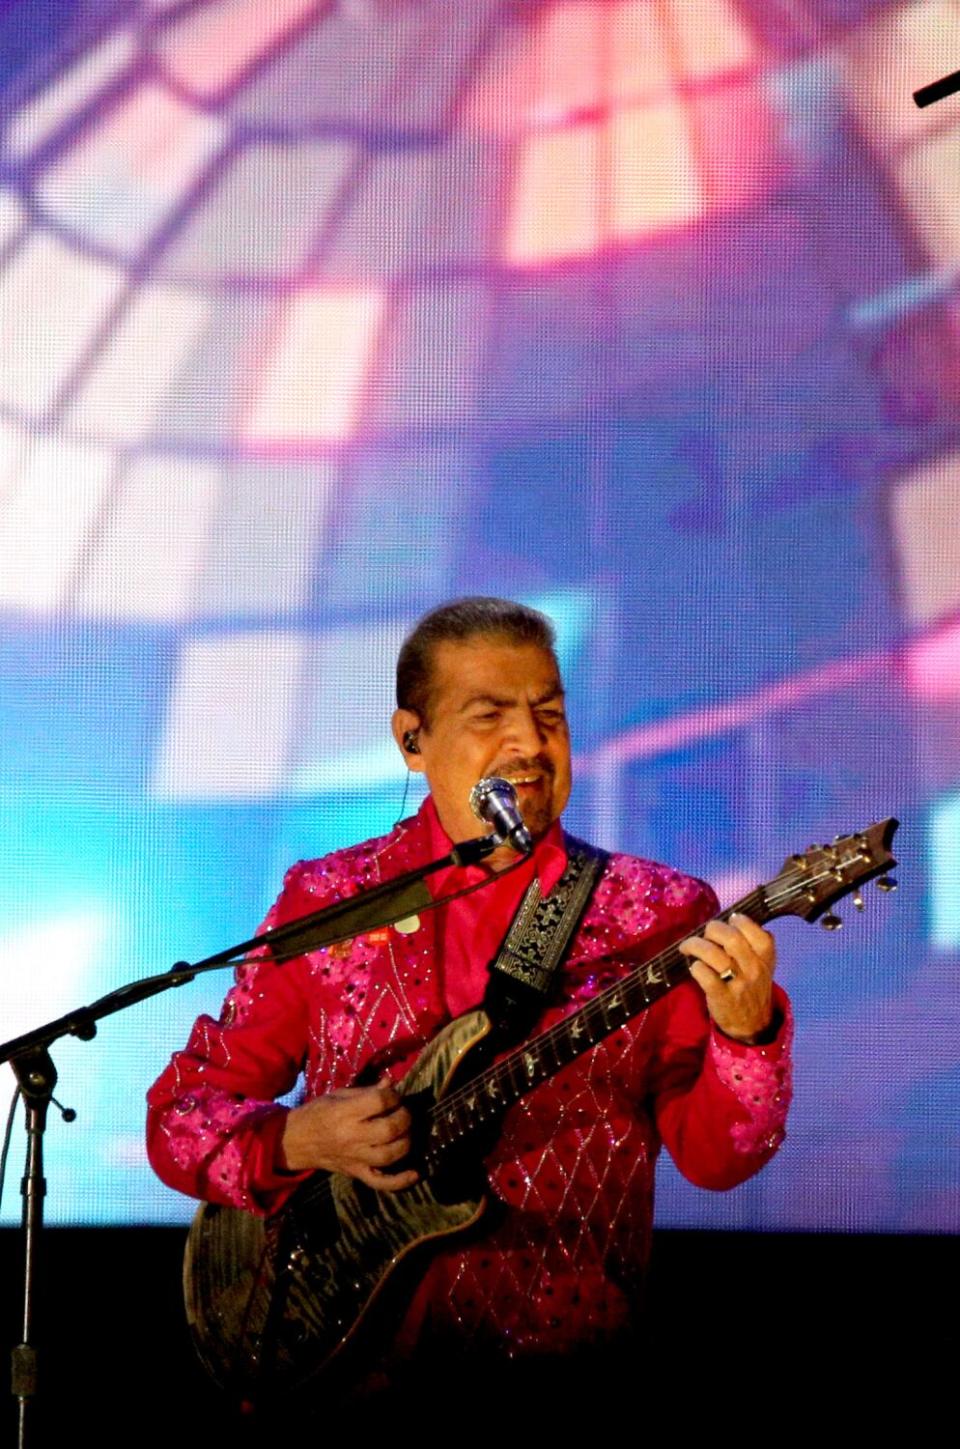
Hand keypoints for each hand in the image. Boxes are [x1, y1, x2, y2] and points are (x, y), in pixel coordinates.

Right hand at [279, 1079, 417, 1190]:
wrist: (295, 1141)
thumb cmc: (318, 1113)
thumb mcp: (338, 1095)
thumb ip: (367, 1091)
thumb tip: (391, 1083)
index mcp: (345, 1113)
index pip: (380, 1102)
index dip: (393, 1096)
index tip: (393, 1095)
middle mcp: (351, 1136)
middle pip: (389, 1129)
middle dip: (404, 1118)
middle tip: (403, 1112)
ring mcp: (355, 1158)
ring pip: (389, 1156)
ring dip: (405, 1142)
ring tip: (405, 1132)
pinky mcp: (356, 1173)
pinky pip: (380, 1183)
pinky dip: (400, 1181)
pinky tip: (415, 1174)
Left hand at [677, 913, 776, 1043]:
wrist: (752, 1024)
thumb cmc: (752, 987)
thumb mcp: (763, 965)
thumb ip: (754, 943)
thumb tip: (734, 918)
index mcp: (766, 956)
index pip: (755, 929)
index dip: (738, 921)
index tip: (728, 922)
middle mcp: (754, 968)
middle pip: (731, 938)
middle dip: (712, 930)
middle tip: (705, 934)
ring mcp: (738, 984)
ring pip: (713, 954)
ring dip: (695, 945)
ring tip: (688, 947)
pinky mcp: (721, 997)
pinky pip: (704, 974)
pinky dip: (695, 967)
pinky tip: (694, 967)